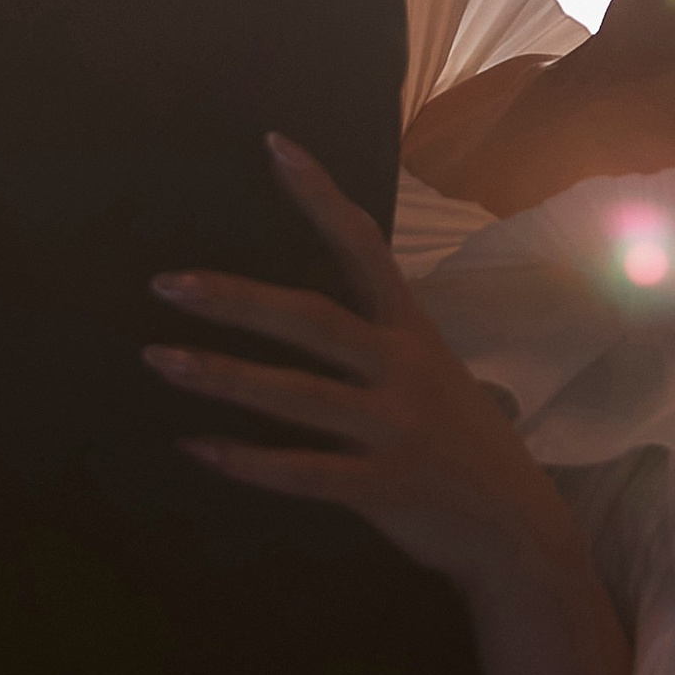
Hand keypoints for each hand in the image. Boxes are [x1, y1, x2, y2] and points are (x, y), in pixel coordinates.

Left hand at [147, 135, 570, 593]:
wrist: (517, 529)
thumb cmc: (463, 444)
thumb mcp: (436, 375)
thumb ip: (381, 343)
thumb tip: (311, 318)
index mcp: (414, 332)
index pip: (364, 246)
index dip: (320, 196)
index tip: (274, 145)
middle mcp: (404, 371)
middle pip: (311, 320)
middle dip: (236, 299)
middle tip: (165, 283)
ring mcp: (393, 429)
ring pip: (294, 396)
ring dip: (221, 375)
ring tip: (158, 358)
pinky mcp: (382, 487)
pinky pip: (300, 471)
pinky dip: (244, 461)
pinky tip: (194, 447)